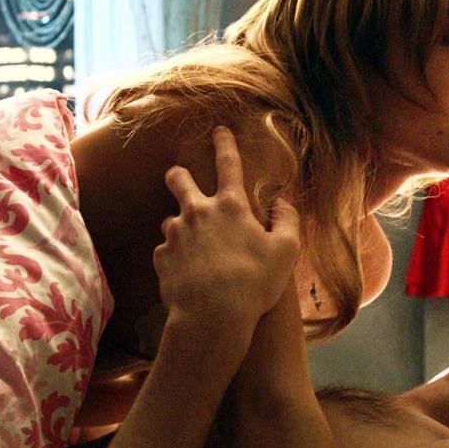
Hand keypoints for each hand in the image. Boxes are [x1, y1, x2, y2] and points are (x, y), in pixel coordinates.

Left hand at [153, 126, 299, 324]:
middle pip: (179, 180)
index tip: (219, 130)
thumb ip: (287, 222)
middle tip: (179, 178)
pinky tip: (188, 274)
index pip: (228, 164)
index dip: (224, 144)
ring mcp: (175, 234)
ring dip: (181, 227)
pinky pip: (166, 252)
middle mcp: (198, 213)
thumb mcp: (286, 252)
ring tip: (195, 249)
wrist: (212, 316)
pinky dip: (175, 258)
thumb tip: (284, 204)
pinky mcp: (161, 258)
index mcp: (230, 206)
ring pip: (171, 220)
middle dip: (178, 175)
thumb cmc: (254, 283)